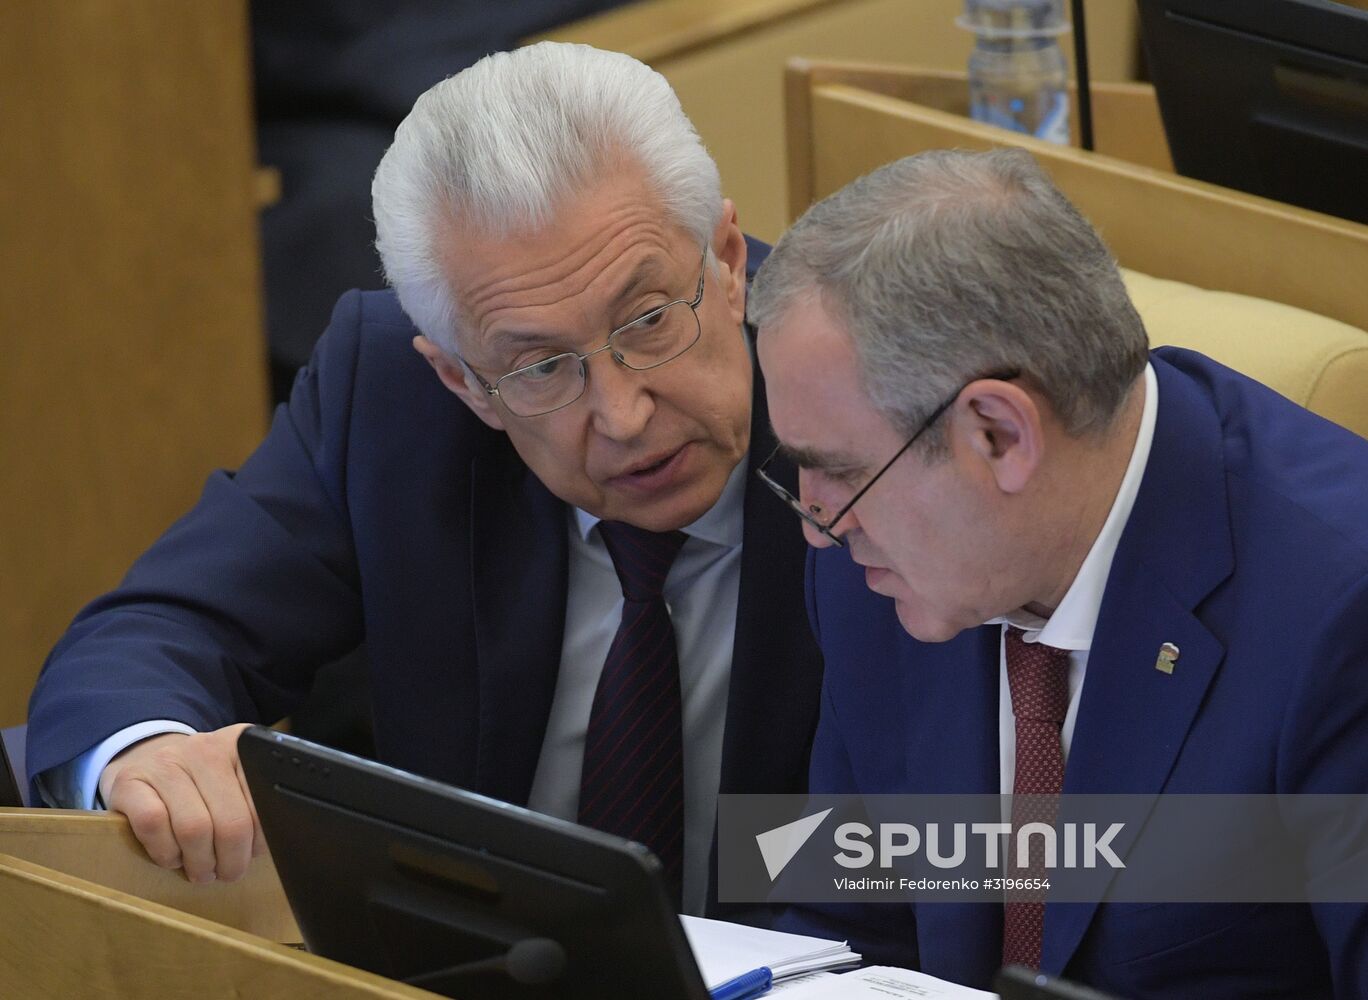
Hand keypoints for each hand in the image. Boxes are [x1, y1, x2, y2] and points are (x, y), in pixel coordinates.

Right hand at [99, 723, 265, 882]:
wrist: (143, 764)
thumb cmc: (199, 786)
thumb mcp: (235, 784)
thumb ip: (258, 805)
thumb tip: (280, 844)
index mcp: (241, 745)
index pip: (264, 803)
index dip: (260, 841)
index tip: (253, 854)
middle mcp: (205, 747)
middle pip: (231, 822)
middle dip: (232, 861)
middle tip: (227, 873)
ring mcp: (165, 761)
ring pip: (194, 828)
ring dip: (200, 863)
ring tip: (202, 870)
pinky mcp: (129, 781)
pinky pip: (154, 825)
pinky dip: (165, 853)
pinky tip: (171, 857)